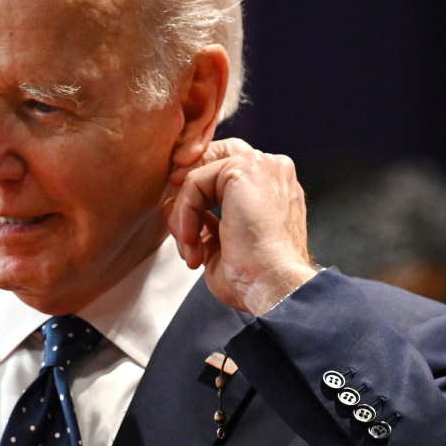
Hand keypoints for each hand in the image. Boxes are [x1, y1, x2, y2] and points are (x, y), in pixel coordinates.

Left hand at [166, 138, 317, 314]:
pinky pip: (194, 183)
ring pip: (197, 176)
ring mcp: (261, 165)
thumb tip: (171, 206)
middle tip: (179, 230)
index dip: (195, 191)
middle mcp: (271, 170)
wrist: (274, 286)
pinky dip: (185, 214)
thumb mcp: (220, 243)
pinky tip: (192, 242)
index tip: (180, 225)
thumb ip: (202, 220)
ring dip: (183, 215)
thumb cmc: (253, 276)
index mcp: (272, 188)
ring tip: (191, 249)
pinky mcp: (244, 169)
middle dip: (185, 193)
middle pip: (210, 159)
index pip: (223, 172)